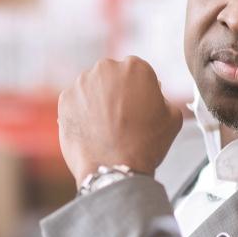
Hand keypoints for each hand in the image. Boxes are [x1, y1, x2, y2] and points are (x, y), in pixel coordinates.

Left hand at [58, 56, 183, 186]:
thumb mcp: (172, 117)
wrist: (114, 169)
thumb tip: (154, 94)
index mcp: (135, 67)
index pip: (136, 71)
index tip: (138, 105)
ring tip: (104, 126)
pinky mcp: (65, 99)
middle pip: (111, 75)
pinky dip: (80, 112)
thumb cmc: (145, 145)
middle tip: (120, 117)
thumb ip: (163, 97)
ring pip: (91, 87)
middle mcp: (106, 68)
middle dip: (115, 91)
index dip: (138, 89)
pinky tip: (91, 130)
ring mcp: (82, 83)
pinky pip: (75, 101)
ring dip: (96, 100)